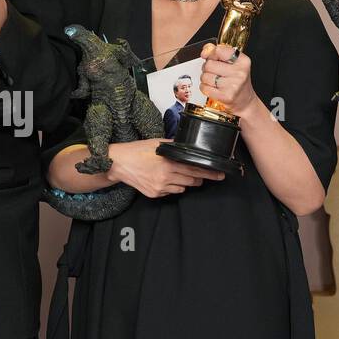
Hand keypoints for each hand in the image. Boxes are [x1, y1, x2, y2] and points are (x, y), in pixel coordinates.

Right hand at [105, 138, 223, 197]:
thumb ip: (174, 146)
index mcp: (168, 163)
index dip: (209, 173)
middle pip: (192, 181)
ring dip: (185, 182)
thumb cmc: (136, 151)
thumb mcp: (157, 144)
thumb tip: (188, 147)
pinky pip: (171, 192)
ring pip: (183, 188)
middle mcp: (166, 177)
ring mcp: (160, 187)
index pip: (195, 169)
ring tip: (177, 174)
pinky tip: (165, 179)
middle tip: (205, 176)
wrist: (118, 164)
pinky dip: (173, 187)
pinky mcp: (155, 194)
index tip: (219, 175)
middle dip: (200, 178)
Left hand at [199, 43, 257, 117]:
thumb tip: (205, 50)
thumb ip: (219, 53)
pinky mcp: (226, 96)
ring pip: (205, 76)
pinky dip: (205, 88)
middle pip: (209, 64)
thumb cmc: (237, 81)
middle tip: (215, 72)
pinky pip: (204, 87)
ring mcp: (233, 85)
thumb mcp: (233, 63)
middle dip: (207, 68)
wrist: (245, 102)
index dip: (211, 53)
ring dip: (206, 79)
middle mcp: (240, 72)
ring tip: (215, 81)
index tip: (211, 57)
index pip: (219, 50)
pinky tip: (213, 88)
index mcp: (243, 61)